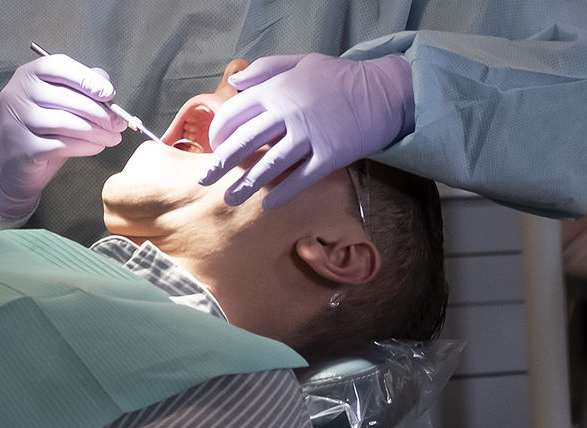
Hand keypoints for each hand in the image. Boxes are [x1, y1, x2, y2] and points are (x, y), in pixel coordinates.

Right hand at [0, 54, 127, 218]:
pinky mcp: (24, 148)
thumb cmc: (42, 124)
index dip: (86, 78)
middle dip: (99, 111)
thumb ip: (81, 85)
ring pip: (66, 123)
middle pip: (65, 97)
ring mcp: (18, 121)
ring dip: (97, 131)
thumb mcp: (59, 99)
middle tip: (119, 122)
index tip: (109, 92)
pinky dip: (86, 146)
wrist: (14, 159)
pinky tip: (97, 146)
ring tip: (113, 136)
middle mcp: (18, 94)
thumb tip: (106, 84)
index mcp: (28, 74)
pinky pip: (62, 145)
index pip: (57, 66)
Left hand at [202, 53, 414, 207]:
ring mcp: (309, 136)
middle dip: (220, 164)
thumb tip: (235, 81)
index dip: (219, 132)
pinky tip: (267, 205)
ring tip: (230, 199)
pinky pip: (300, 180)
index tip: (214, 146)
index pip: (235, 113)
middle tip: (205, 180)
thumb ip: (266, 69)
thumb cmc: (338, 77)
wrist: (381, 92)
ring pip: (269, 166)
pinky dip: (282, 195)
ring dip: (246, 186)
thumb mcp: (301, 62)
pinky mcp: (329, 156)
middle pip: (244, 142)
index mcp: (277, 90)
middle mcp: (288, 113)